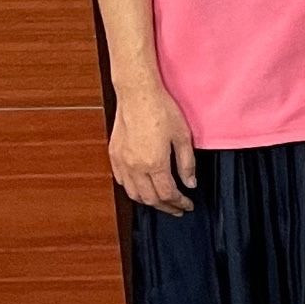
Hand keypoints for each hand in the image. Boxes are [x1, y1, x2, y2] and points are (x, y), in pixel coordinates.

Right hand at [108, 79, 196, 214]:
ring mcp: (122, 161)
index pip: (167, 194)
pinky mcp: (114, 154)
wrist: (138, 94)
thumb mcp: (183, 137)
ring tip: (162, 202)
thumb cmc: (162, 110)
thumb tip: (190, 183)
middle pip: (150, 199)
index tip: (188, 205)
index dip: (179, 203)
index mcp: (155, 163)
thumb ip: (187, 163)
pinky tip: (142, 188)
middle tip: (178, 209)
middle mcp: (135, 166)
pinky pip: (122, 181)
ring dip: (149, 202)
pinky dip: (133, 190)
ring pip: (133, 194)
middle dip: (166, 207)